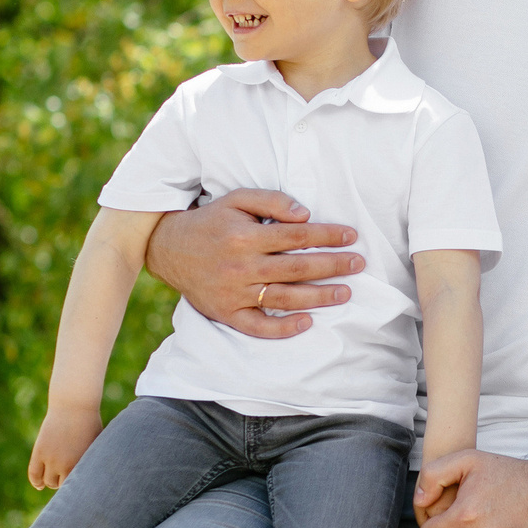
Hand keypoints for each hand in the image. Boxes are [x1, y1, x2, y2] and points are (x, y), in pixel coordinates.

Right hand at [29, 405, 101, 489]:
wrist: (74, 405)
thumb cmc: (90, 423)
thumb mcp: (97, 444)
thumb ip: (94, 461)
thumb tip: (98, 477)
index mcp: (82, 465)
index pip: (78, 488)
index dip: (79, 489)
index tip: (80, 491)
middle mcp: (65, 465)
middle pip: (63, 486)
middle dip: (65, 484)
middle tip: (67, 482)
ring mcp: (51, 459)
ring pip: (48, 481)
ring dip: (52, 482)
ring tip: (56, 479)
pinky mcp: (39, 452)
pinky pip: (34, 473)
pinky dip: (36, 482)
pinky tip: (39, 486)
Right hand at [146, 188, 364, 338]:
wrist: (170, 248)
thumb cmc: (212, 221)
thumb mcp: (237, 199)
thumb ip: (271, 201)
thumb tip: (305, 214)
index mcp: (245, 236)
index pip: (296, 236)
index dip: (326, 236)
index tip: (350, 237)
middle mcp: (241, 266)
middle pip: (296, 268)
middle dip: (332, 266)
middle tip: (358, 264)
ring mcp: (234, 293)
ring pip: (284, 297)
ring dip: (318, 296)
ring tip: (345, 293)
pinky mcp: (227, 313)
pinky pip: (258, 327)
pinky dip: (282, 328)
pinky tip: (306, 322)